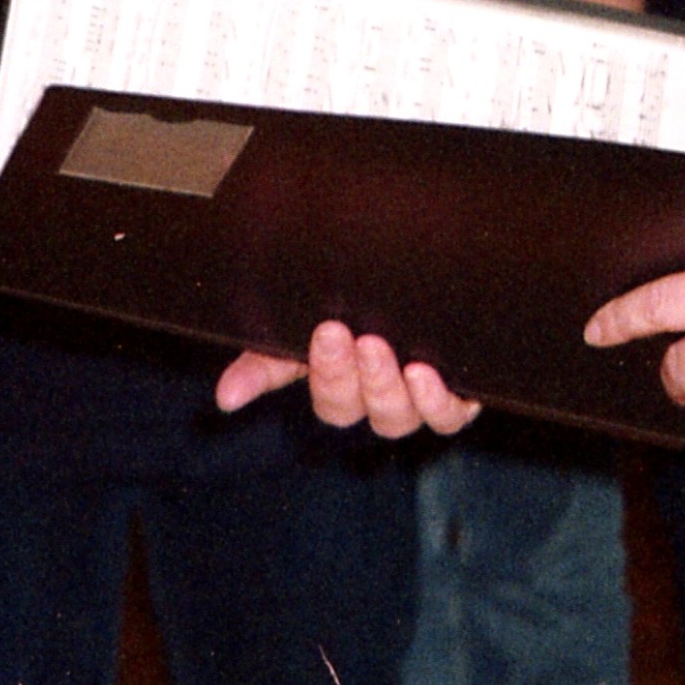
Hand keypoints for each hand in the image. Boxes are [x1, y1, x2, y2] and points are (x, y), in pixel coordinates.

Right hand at [215, 322, 482, 439]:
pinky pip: (450, 417)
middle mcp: (382, 400)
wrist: (421, 267)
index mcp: (345, 387)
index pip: (331, 400)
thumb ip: (265, 360)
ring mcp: (422, 400)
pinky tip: (427, 375)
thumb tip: (225, 398)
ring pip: (403, 418)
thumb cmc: (354, 301)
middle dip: (359, 377)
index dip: (328, 374)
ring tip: (395, 357)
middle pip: (367, 411)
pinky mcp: (460, 394)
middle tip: (361, 337)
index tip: (327, 330)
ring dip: (394, 390)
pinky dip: (439, 403)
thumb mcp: (305, 321)